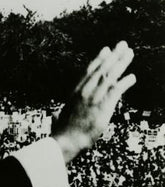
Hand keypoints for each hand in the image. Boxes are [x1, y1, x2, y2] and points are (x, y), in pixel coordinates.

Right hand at [53, 41, 135, 162]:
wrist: (66, 141)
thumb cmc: (61, 134)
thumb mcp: (59, 120)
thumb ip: (58, 115)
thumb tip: (55, 116)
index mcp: (75, 93)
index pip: (88, 72)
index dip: (98, 59)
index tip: (106, 50)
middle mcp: (84, 92)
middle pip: (101, 69)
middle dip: (113, 56)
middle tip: (123, 45)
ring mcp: (94, 98)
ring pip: (110, 75)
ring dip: (121, 63)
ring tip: (130, 54)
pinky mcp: (103, 106)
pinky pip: (116, 89)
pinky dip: (125, 82)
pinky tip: (132, 78)